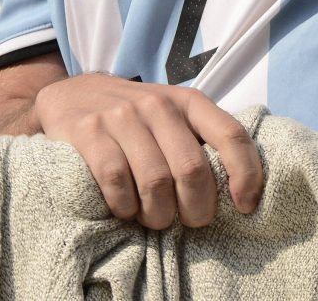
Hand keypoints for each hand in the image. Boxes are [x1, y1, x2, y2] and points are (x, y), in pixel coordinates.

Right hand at [34, 73, 264, 228]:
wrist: (71, 95)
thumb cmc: (133, 119)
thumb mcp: (172, 119)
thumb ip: (200, 143)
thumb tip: (241, 195)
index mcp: (188, 102)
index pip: (231, 134)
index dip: (246, 174)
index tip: (245, 207)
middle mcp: (158, 104)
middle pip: (192, 169)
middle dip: (196, 209)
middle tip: (187, 221)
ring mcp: (122, 116)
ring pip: (155, 181)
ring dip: (158, 214)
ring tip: (153, 218)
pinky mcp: (89, 131)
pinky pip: (117, 181)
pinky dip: (125, 207)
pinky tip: (124, 209)